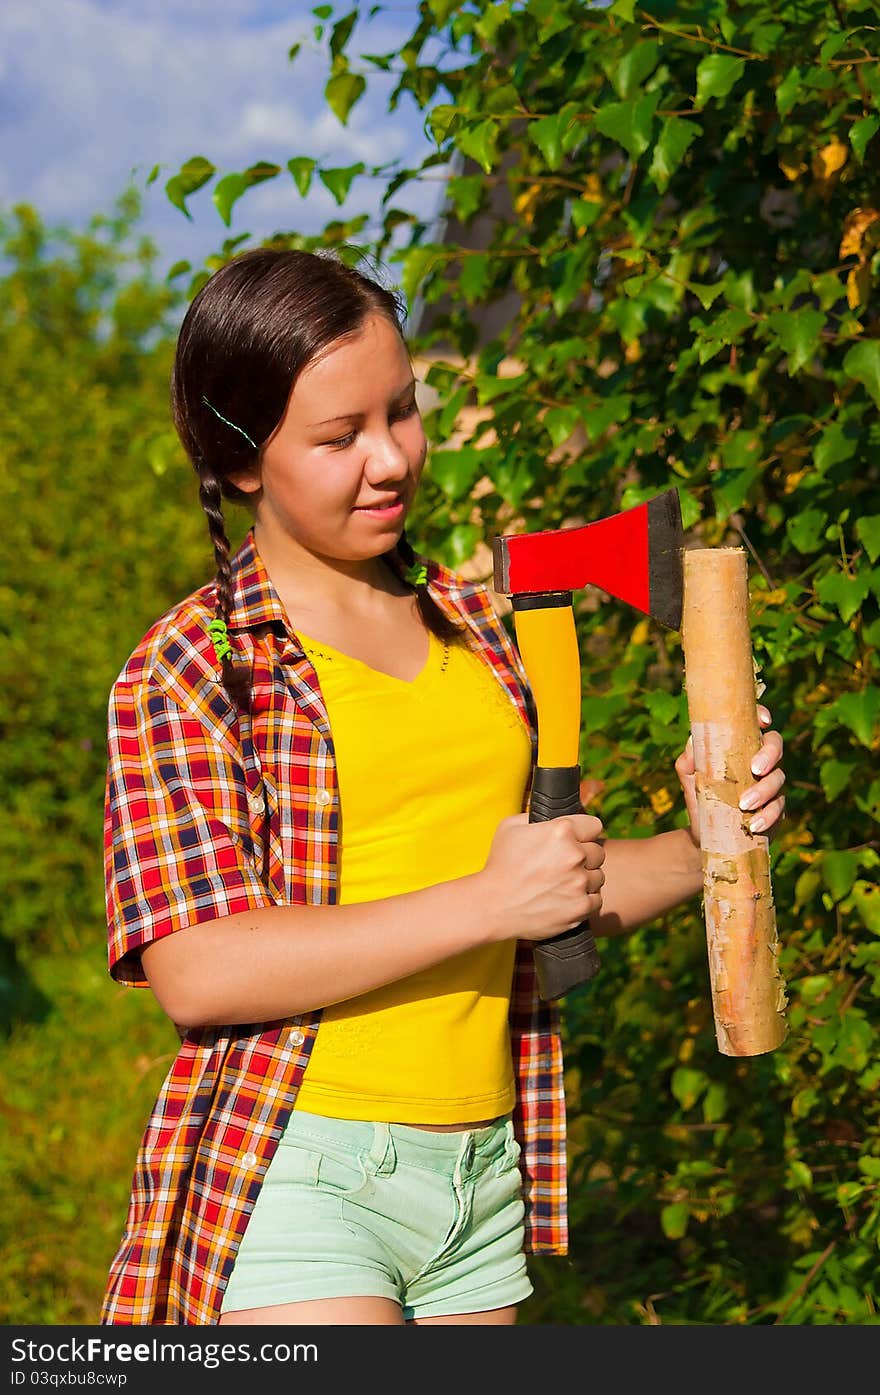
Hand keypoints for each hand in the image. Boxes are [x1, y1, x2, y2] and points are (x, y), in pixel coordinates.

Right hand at [479, 811, 605, 942]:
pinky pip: (596, 899)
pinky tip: (566, 898)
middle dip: (585, 857)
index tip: (578, 841)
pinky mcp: (581, 907)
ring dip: (585, 879)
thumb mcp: (510, 827)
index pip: (594, 826)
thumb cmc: (499, 865)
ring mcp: (579, 882)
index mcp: (561, 831)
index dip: (584, 833)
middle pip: (598, 852)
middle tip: (565, 865)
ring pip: (598, 876)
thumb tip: (552, 816)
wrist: (493, 906)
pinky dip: (584, 900)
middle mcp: (575, 855)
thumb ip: (536, 816)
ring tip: (563, 884)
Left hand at [675, 704, 785, 845]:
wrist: (703, 834)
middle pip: (776, 747)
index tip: (764, 721)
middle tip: (755, 769)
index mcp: (741, 748)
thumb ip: (688, 761)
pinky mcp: (775, 810)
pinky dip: (768, 816)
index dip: (762, 716)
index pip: (756, 725)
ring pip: (779, 778)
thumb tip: (692, 742)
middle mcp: (760, 762)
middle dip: (769, 755)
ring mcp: (770, 785)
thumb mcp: (689, 778)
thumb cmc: (700, 797)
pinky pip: (779, 809)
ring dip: (764, 791)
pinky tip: (754, 825)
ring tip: (744, 805)